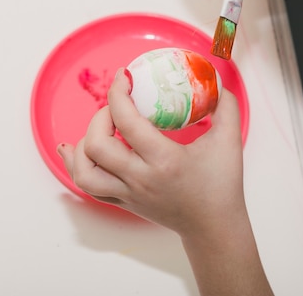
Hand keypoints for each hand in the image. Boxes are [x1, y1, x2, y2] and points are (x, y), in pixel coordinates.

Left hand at [57, 67, 245, 235]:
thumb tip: (216, 79)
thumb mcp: (229, 141)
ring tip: (101, 128)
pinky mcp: (122, 201)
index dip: (119, 93)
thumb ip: (225, 106)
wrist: (213, 227)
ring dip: (84, 143)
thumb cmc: (222, 185)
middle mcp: (140, 179)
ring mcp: (127, 193)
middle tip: (118, 107)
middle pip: (97, 145)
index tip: (124, 76)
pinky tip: (73, 148)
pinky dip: (74, 164)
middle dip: (100, 116)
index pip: (127, 122)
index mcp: (164, 160)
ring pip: (84, 171)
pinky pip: (86, 185)